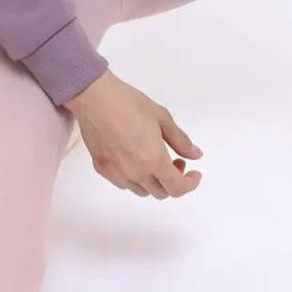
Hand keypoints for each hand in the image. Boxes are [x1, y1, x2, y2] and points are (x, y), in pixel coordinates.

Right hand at [62, 70, 203, 197]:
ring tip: (154, 159)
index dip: (190, 184)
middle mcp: (136, 173)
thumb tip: (195, 154)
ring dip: (154, 181)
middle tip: (176, 161)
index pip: (177, 188)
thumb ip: (181, 140)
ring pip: (142, 190)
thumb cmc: (128, 103)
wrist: (95, 98)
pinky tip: (135, 158)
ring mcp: (117, 173)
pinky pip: (124, 183)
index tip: (194, 175)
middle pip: (161, 192)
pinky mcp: (102, 169)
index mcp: (154, 160)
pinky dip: (135, 178)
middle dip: (173, 180)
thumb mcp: (162, 118)